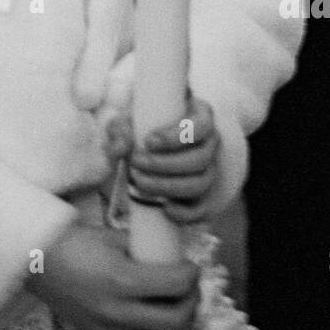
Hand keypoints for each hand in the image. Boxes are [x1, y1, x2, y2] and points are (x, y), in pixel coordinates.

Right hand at [30, 220, 198, 329]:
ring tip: (178, 316)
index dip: (191, 273)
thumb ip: (144, 247)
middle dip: (191, 303)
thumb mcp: (113, 236)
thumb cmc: (75, 243)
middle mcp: (116, 312)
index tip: (191, 265)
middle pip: (173, 321)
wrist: (38, 260)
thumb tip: (171, 254)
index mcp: (121, 280)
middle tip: (189, 288)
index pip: (175, 284)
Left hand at [110, 96, 220, 224]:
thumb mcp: (127, 120)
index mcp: (199, 116)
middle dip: (165, 165)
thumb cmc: (140, 127)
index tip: (149, 141)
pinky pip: (202, 209)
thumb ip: (120, 129)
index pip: (201, 125)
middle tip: (136, 163)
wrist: (142, 150)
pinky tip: (165, 208)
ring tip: (139, 182)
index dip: (177, 136)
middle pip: (200, 159)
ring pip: (201, 183)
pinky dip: (186, 212)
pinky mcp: (203, 195)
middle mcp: (209, 144)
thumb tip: (122, 146)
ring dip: (168, 186)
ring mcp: (209, 170)